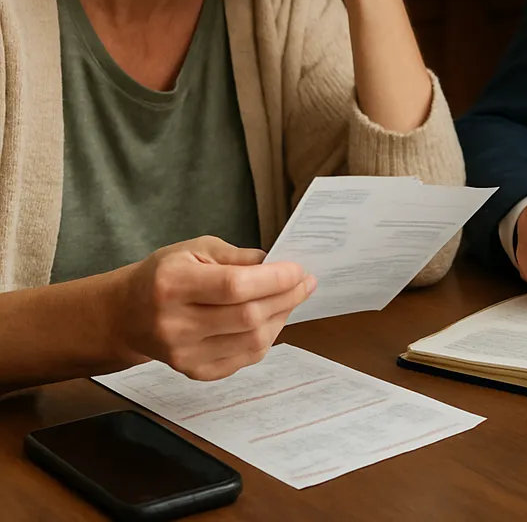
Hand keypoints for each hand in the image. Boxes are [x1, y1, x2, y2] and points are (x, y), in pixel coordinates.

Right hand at [109, 236, 315, 380]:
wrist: (126, 315)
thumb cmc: (164, 275)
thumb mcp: (195, 249)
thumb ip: (237, 257)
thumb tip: (277, 264)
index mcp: (173, 285)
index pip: (235, 287)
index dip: (274, 279)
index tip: (299, 269)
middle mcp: (175, 324)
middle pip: (248, 317)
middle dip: (287, 297)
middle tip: (305, 282)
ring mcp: (184, 354)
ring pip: (251, 341)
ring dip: (281, 317)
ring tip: (291, 298)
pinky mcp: (193, 371)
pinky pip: (244, 358)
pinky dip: (266, 338)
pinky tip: (271, 319)